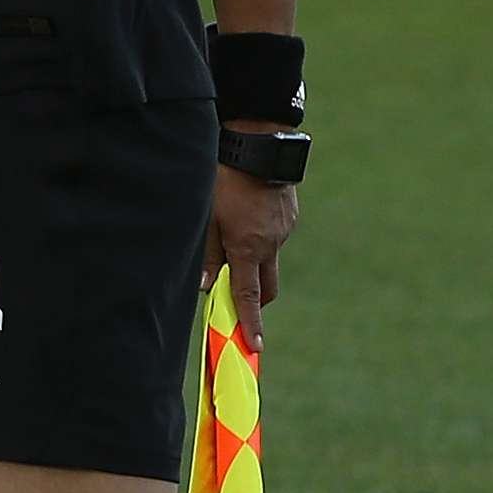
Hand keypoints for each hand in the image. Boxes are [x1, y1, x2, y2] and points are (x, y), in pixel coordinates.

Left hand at [205, 157, 295, 352]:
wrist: (259, 146)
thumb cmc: (224, 179)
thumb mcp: (205, 216)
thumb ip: (207, 254)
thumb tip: (204, 286)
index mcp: (248, 248)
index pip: (249, 296)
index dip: (251, 322)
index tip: (256, 346)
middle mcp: (271, 244)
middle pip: (267, 286)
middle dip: (256, 299)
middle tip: (237, 296)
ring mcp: (284, 230)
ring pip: (269, 259)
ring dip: (253, 260)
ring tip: (232, 232)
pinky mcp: (289, 217)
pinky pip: (274, 236)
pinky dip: (260, 237)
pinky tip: (245, 213)